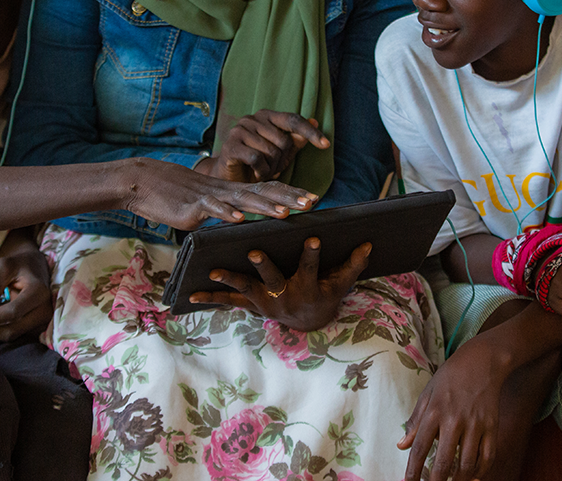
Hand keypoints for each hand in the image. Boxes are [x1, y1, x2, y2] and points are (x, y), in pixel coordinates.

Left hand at [0, 243, 51, 340]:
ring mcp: (43, 320)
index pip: (14, 311)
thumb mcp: (4, 266)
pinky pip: (15, 335)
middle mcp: (45, 309)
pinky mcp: (37, 326)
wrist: (34, 266)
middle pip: (13, 330)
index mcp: (39, 292)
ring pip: (13, 336)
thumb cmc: (18, 264)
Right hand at [123, 157, 317, 230]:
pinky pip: (212, 209)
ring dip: (265, 207)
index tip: (315, 198)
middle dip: (290, 198)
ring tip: (286, 213)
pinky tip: (239, 219)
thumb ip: (228, 210)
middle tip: (314, 202)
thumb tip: (244, 221)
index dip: (292, 194)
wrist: (146, 182)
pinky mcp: (193, 206)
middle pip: (264, 192)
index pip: (268, 190)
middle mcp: (228, 192)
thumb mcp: (209, 203)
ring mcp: (212, 197)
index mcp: (234, 192)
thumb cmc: (178, 196)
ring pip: (243, 200)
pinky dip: (225, 213)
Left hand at [189, 238, 370, 331]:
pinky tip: (192, 296)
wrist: (310, 324)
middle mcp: (284, 296)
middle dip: (263, 266)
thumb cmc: (327, 297)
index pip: (310, 268)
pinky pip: (230, 303)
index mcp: (306, 288)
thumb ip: (353, 264)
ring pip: (246, 289)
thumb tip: (369, 243)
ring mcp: (266, 302)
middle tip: (253, 251)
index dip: (312, 254)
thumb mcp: (342, 283)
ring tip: (213, 270)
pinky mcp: (252, 306)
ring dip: (229, 280)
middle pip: (273, 279)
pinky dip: (212, 298)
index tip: (313, 238)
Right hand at [197, 110, 329, 182]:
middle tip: (274, 169)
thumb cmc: (257, 164)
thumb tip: (314, 121)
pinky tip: (257, 175)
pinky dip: (261, 171)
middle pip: (284, 140)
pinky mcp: (230, 146)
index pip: (293, 119)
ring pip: (271, 151)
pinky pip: (256, 158)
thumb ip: (296, 139)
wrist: (229, 177)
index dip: (310, 132)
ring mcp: (239, 130)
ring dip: (272, 168)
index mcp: (266, 116)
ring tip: (264, 172)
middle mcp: (252, 119)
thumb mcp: (280, 153)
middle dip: (283, 160)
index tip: (326, 145)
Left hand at [398, 332, 510, 480]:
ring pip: (466, 464)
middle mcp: (454, 420)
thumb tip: (401, 445)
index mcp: (434, 412)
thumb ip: (415, 421)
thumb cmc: (450, 378)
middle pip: (442, 462)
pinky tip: (472, 476)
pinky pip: (487, 457)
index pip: (420, 448)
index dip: (413, 471)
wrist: (481, 362)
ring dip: (458, 480)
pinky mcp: (492, 427)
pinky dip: (480, 471)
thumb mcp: (427, 394)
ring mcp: (475, 425)